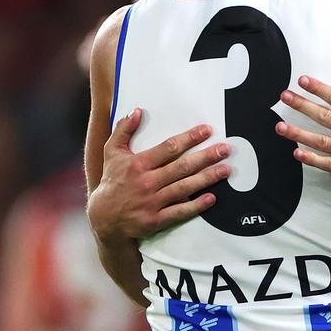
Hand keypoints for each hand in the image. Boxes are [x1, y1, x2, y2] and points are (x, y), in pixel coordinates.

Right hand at [88, 109, 231, 240]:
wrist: (104, 217)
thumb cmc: (112, 181)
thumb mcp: (111, 152)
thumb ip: (123, 130)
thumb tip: (137, 110)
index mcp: (139, 163)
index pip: (169, 147)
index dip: (189, 138)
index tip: (207, 130)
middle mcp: (147, 181)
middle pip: (182, 167)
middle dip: (206, 157)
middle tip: (225, 149)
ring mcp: (152, 202)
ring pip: (184, 187)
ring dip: (207, 178)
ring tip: (226, 170)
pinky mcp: (156, 220)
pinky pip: (179, 212)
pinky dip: (196, 205)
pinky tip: (212, 198)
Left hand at [275, 65, 330, 196]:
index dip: (319, 89)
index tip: (303, 81)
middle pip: (325, 117)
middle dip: (302, 105)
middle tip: (284, 97)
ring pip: (321, 142)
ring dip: (298, 133)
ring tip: (280, 126)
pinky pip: (328, 165)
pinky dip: (312, 159)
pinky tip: (297, 153)